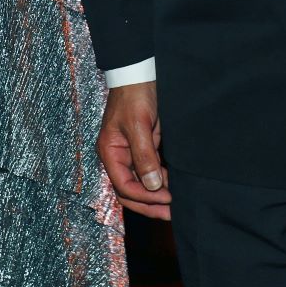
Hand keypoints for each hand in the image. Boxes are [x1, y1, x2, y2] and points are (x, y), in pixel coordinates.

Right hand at [98, 81, 171, 220]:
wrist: (140, 73)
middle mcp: (117, 156)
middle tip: (170, 214)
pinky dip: (161, 181)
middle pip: (129, 191)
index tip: (166, 199)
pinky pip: (150, 171)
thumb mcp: (139, 125)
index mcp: (110, 152)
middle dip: (149, 205)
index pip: (123, 186)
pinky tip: (174, 186)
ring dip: (156, 195)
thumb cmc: (134, 95)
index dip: (144, 197)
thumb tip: (151, 185)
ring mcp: (130, 153)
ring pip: (140, 184)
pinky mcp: (144, 148)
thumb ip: (144, 156)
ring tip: (175, 203)